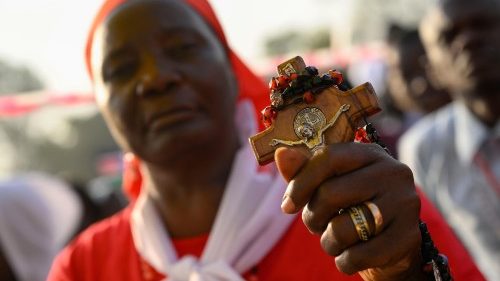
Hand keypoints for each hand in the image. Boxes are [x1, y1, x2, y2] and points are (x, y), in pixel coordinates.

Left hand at [274, 143, 425, 280]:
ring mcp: (405, 203)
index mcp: (370, 153)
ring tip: (335, 241)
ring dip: (328, 242)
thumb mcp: (327, 187)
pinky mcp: (409, 236)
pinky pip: (360, 255)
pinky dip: (345, 262)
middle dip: (312, 217)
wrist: (391, 246)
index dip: (300, 183)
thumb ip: (303, 172)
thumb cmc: (352, 209)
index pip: (328, 157)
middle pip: (330, 193)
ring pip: (343, 228)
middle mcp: (393, 172)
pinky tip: (350, 256)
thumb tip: (281, 154)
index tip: (286, 206)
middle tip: (315, 225)